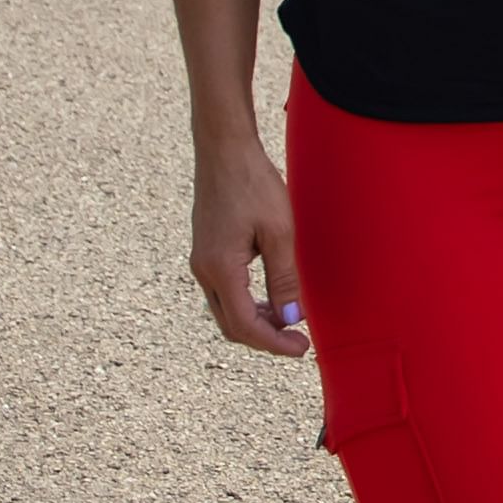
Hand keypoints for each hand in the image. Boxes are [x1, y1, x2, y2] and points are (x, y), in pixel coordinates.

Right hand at [189, 138, 307, 355]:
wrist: (225, 153)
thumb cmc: (254, 186)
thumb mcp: (280, 232)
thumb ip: (285, 278)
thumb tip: (291, 319)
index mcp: (220, 269)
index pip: (245, 325)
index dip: (273, 343)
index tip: (302, 349)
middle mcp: (203, 270)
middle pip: (231, 324)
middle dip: (265, 338)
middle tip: (299, 342)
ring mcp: (201, 262)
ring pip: (226, 311)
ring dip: (256, 322)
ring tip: (289, 323)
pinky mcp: (206, 253)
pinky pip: (224, 293)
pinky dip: (247, 305)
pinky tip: (271, 300)